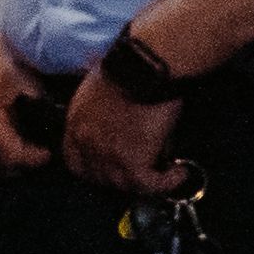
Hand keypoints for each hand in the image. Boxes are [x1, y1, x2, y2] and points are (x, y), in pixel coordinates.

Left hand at [62, 68, 190, 196]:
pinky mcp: (132, 162)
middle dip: (122, 178)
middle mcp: (85, 145)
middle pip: (99, 178)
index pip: (75, 162)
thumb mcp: (98, 92)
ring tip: (166, 173)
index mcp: (74, 126)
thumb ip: (101, 115)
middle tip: (145, 171)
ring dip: (146, 182)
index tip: (114, 167)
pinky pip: (149, 185)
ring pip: (124, 185)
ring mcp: (107, 156)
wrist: (143, 68)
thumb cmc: (127, 69)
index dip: (94, 170)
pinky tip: (179, 173)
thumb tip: (122, 128)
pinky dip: (166, 183)